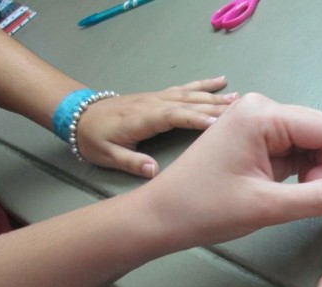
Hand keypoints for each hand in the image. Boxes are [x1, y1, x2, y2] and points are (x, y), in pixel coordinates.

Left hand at [75, 77, 237, 177]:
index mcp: (144, 118)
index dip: (198, 119)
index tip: (222, 125)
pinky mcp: (160, 96)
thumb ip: (131, 162)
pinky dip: (204, 85)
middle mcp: (155, 103)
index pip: (176, 117)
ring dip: (216, 96)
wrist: (79, 116)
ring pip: (192, 95)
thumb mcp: (107, 155)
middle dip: (216, 107)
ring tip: (239, 98)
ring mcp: (158, 97)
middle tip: (242, 111)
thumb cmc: (93, 138)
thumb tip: (154, 172)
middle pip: (190, 103)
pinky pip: (186, 89)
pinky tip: (220, 81)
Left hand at [140, 93, 321, 249]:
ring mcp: (259, 123)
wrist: (160, 217)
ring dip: (321, 172)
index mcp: (263, 114)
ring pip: (312, 143)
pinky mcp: (256, 139)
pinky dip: (306, 173)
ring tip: (309, 200)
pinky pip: (295, 151)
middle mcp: (263, 109)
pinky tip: (300, 193)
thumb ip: (319, 197)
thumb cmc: (206, 209)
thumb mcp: (267, 207)